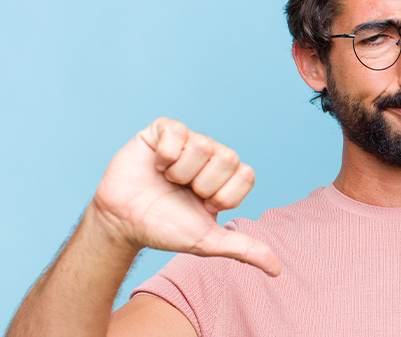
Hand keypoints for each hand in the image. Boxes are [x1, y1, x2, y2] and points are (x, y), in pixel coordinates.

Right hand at [91, 117, 280, 275]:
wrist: (123, 223)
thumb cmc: (165, 229)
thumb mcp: (208, 241)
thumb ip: (244, 249)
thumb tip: (277, 271)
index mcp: (226, 177)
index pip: (247, 174)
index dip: (223, 195)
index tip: (204, 205)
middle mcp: (210, 155)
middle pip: (228, 157)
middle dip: (203, 184)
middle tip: (184, 192)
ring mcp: (187, 140)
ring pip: (202, 145)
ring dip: (180, 172)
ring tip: (168, 179)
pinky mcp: (162, 130)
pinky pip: (177, 131)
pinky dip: (165, 155)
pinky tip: (156, 165)